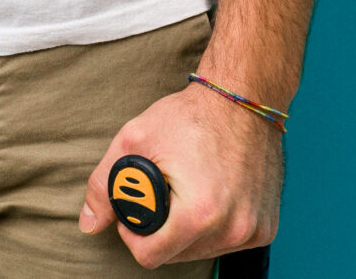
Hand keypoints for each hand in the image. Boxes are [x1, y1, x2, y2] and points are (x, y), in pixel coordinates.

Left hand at [77, 83, 283, 268]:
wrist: (243, 98)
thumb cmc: (189, 116)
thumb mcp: (134, 141)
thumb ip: (103, 185)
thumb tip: (89, 224)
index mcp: (199, 214)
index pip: (151, 256)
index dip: (134, 235)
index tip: (136, 209)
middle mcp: (232, 229)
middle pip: (176, 256)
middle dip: (161, 233)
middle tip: (162, 194)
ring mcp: (253, 231)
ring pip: (202, 252)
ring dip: (188, 232)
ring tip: (186, 192)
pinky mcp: (267, 228)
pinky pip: (229, 243)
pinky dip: (215, 228)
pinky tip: (211, 197)